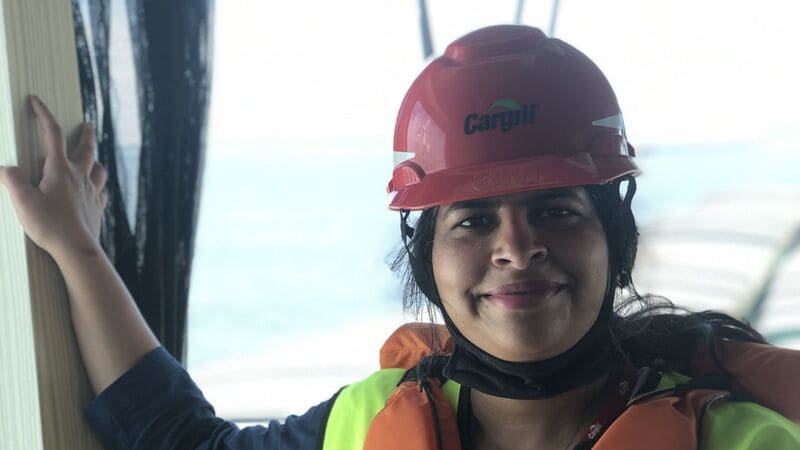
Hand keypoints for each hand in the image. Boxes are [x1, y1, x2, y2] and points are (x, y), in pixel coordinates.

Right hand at [0, 96, 107, 258]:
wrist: (77, 248)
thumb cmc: (49, 225)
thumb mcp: (22, 201)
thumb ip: (11, 180)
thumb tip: (2, 167)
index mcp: (60, 169)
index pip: (52, 134)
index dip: (44, 115)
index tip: (37, 101)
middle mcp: (80, 176)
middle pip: (86, 148)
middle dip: (84, 133)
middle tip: (86, 123)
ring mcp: (92, 191)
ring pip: (99, 168)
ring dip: (95, 158)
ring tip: (92, 156)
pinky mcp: (97, 207)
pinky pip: (102, 190)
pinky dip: (99, 184)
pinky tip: (97, 188)